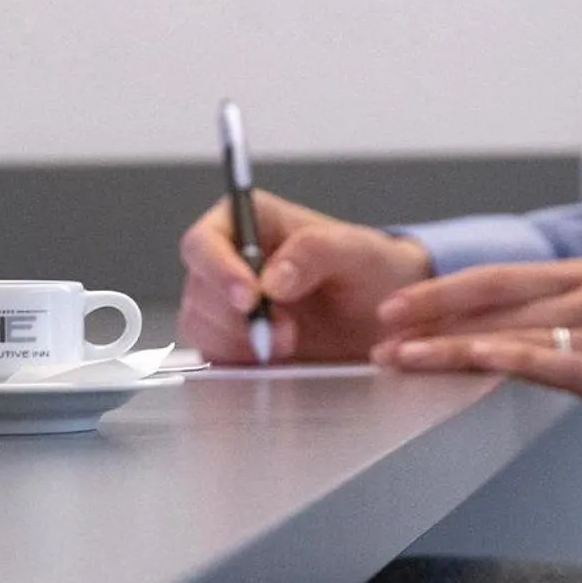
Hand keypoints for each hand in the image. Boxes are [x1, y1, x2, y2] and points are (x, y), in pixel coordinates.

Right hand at [178, 190, 433, 362]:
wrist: (383, 319)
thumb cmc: (371, 270)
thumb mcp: (356, 251)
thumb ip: (313, 252)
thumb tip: (271, 280)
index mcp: (251, 222)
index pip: (204, 241)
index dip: (218, 269)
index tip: (250, 298)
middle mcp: (230, 259)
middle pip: (198, 288)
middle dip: (237, 316)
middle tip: (286, 331)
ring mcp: (226, 302)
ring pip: (200, 323)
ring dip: (240, 342)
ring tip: (290, 343)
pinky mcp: (232, 338)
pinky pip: (214, 353)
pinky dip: (240, 360)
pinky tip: (277, 357)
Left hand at [370, 259, 581, 425]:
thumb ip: (576, 324)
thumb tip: (528, 344)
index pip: (498, 278)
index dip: (441, 290)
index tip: (397, 304)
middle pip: (489, 295)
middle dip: (425, 311)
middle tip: (375, 325)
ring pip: (506, 329)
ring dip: (443, 343)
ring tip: (395, 356)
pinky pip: (551, 360)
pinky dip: (504, 357)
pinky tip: (468, 358)